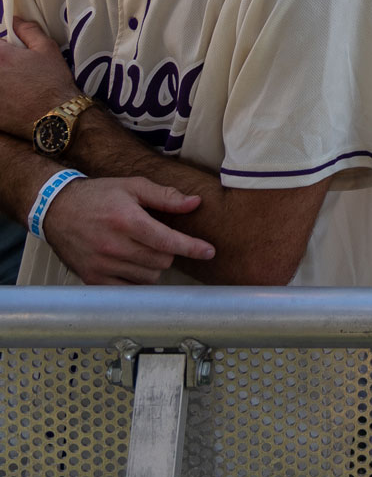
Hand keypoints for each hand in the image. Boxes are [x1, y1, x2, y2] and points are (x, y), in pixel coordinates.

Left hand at [0, 19, 77, 134]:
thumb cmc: (53, 82)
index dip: (3, 48)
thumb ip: (28, 30)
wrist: (55, 118)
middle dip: (2, 63)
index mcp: (0, 56)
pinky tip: (12, 100)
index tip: (10, 53)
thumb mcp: (47, 49)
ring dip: (2, 80)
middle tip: (15, 71)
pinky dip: (2, 97)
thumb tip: (15, 20)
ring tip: (15, 86)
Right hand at [41, 175, 214, 284]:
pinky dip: (137, 280)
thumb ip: (165, 196)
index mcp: (127, 221)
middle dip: (168, 251)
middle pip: (162, 261)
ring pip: (149, 277)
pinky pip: (128, 289)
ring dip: (153, 266)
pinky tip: (132, 265)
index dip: (192, 247)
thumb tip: (194, 203)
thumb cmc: (98, 196)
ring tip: (140, 249)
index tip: (209, 251)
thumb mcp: (132, 186)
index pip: (168, 241)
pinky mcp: (93, 279)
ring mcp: (103, 265)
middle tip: (156, 239)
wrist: (57, 210)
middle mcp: (115, 246)